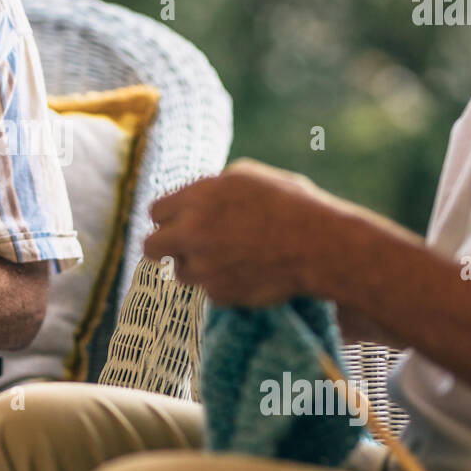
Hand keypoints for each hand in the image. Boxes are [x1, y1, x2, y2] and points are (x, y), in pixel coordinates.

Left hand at [143, 158, 347, 306]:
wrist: (320, 246)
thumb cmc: (291, 204)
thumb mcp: (247, 176)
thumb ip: (211, 188)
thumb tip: (195, 196)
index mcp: (196, 199)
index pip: (155, 212)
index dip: (168, 217)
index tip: (179, 222)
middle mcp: (191, 233)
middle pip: (150, 247)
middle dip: (164, 246)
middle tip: (183, 246)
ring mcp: (203, 267)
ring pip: (178, 272)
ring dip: (195, 267)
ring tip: (225, 258)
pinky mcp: (218, 293)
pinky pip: (208, 290)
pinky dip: (222, 284)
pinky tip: (246, 272)